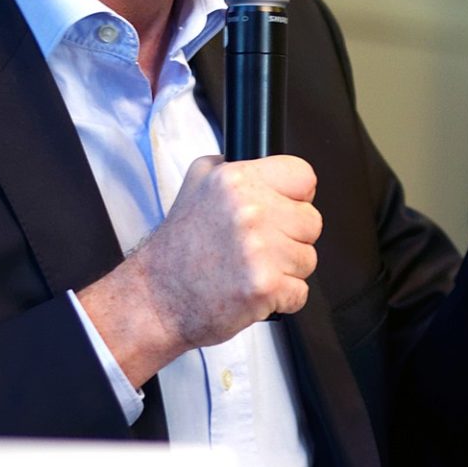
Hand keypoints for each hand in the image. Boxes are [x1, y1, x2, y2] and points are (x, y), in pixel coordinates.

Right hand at [79, 154, 320, 384]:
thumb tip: (268, 166)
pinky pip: (300, 292)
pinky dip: (282, 298)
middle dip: (290, 237)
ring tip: (251, 269)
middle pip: (312, 220)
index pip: (303, 175)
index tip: (284, 209)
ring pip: (308, 258)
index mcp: (235, 180)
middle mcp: (249, 210)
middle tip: (258, 247)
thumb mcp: (196, 184)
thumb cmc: (177, 250)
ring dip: (286, 270)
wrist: (155, 299)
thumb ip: (232, 166)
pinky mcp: (265, 286)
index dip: (296, 196)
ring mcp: (259, 250)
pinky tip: (253, 291)